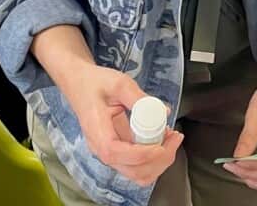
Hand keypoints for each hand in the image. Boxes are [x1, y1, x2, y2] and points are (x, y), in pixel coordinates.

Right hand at [57, 64, 183, 184]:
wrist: (80, 84)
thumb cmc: (95, 83)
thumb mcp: (119, 84)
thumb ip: (140, 98)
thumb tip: (163, 112)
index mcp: (97, 133)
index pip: (117, 154)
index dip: (142, 154)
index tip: (162, 144)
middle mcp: (102, 149)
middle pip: (133, 171)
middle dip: (160, 158)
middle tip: (175, 137)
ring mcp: (110, 153)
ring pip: (138, 173)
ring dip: (160, 161)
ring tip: (171, 138)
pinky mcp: (119, 152)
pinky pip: (138, 165)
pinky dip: (154, 158)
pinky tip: (163, 139)